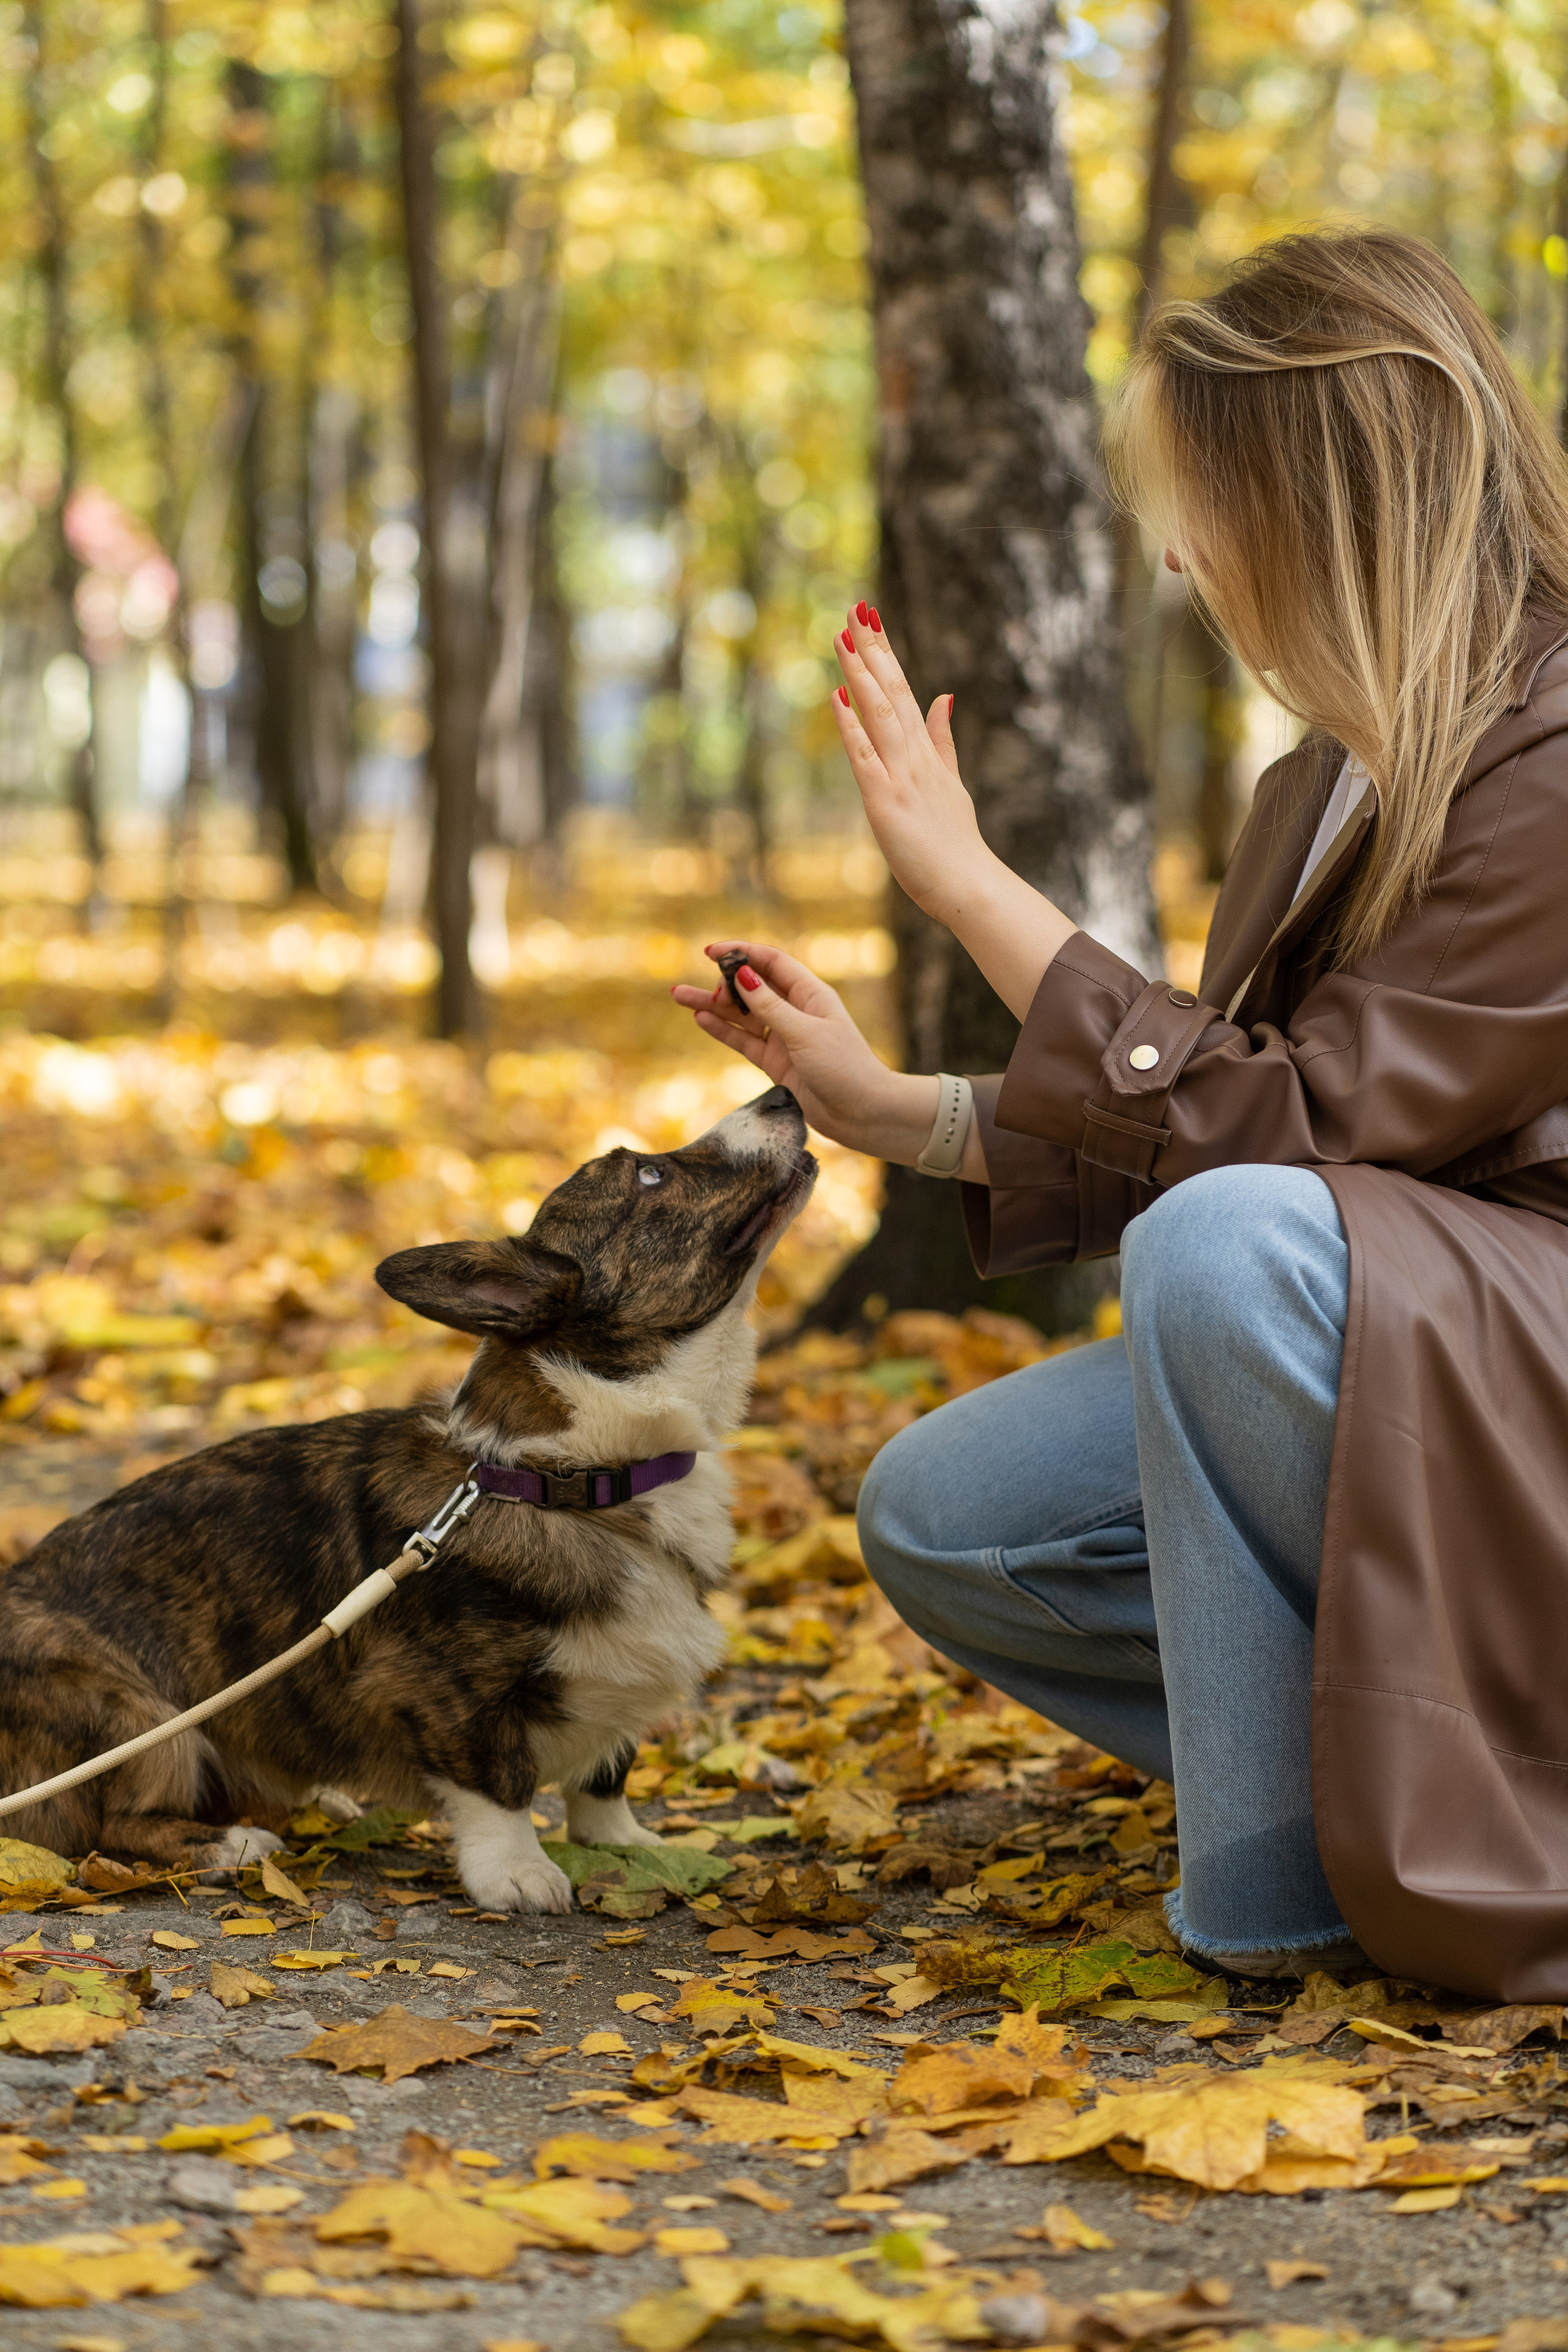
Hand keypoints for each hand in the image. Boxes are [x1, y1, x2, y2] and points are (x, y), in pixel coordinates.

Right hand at [671, 942, 956, 1167]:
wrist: (863, 1113)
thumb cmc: (844, 1068)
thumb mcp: (804, 1033)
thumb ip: (770, 1006)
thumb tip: (742, 974)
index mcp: (810, 994)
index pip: (771, 962)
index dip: (742, 952)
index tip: (711, 951)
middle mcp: (796, 1011)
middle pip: (753, 986)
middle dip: (727, 984)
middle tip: (713, 996)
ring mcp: (784, 1037)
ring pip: (742, 1015)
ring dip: (714, 1005)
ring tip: (678, 995)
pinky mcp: (776, 1062)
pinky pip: (744, 1040)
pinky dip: (723, 1030)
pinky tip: (701, 1019)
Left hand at [830, 601, 991, 923]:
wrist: (969, 885)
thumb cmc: (956, 845)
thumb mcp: (951, 783)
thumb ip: (943, 740)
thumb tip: (943, 696)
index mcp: (926, 753)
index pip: (904, 691)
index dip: (886, 654)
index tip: (871, 620)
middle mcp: (915, 757)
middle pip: (891, 691)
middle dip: (872, 649)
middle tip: (855, 608)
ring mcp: (902, 776)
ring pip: (879, 714)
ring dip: (860, 674)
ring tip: (843, 636)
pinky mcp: (886, 801)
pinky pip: (864, 757)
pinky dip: (851, 727)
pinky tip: (838, 698)